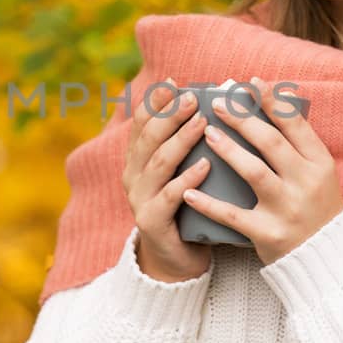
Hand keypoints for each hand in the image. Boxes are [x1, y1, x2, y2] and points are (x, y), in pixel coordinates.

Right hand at [121, 77, 213, 281]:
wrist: (176, 259)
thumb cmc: (187, 207)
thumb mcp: (180, 172)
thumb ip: (185, 144)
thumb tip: (209, 106)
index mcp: (137, 160)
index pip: (140, 124)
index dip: (154, 102)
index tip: (172, 82)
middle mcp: (133, 176)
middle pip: (148, 138)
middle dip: (170, 115)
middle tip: (193, 98)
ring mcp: (140, 199)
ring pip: (159, 163)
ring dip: (181, 140)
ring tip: (202, 123)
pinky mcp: (152, 222)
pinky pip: (170, 196)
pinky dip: (187, 179)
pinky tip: (205, 165)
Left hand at [181, 75, 342, 266]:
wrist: (327, 260)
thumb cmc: (317, 208)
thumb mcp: (320, 175)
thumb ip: (298, 146)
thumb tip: (271, 105)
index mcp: (321, 164)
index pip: (296, 125)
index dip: (273, 101)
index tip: (252, 82)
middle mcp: (306, 184)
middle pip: (271, 143)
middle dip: (242, 120)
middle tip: (216, 103)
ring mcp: (287, 209)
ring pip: (254, 172)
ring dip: (228, 150)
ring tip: (207, 133)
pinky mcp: (268, 233)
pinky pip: (233, 215)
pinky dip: (209, 203)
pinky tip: (188, 191)